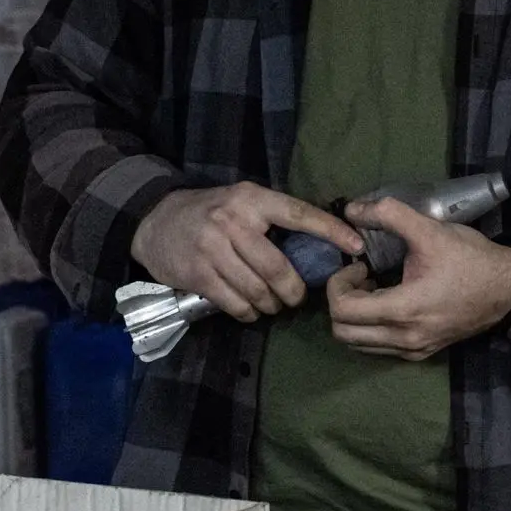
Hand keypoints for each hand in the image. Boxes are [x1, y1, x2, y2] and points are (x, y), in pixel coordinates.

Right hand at [128, 180, 367, 321]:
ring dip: (271, 305)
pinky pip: (235, 303)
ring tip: (272, 305)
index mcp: (251, 198)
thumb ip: (271, 220)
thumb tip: (318, 248)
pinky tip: (250, 310)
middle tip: (296, 297)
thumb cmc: (208, 213)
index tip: (357, 247)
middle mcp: (232, 220)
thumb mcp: (240, 203)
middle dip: (294, 290)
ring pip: (257, 289)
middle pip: (278, 267)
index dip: (330, 231)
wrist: (154, 220)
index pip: (298, 213)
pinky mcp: (197, 274)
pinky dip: (248, 312)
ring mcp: (212, 248)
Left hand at [324, 197, 510, 360]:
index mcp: (403, 310)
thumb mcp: (430, 230)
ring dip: (355, 317)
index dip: (338, 284)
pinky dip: (371, 328)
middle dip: (341, 302)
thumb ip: (388, 214)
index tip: (358, 264)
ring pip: (358, 344)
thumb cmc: (470, 259)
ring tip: (373, 289)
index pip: (342, 310)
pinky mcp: (422, 353)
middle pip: (343, 334)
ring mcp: (413, 350)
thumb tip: (351, 208)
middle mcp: (404, 338)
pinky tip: (388, 300)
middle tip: (360, 277)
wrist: (510, 288)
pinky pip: (379, 347)